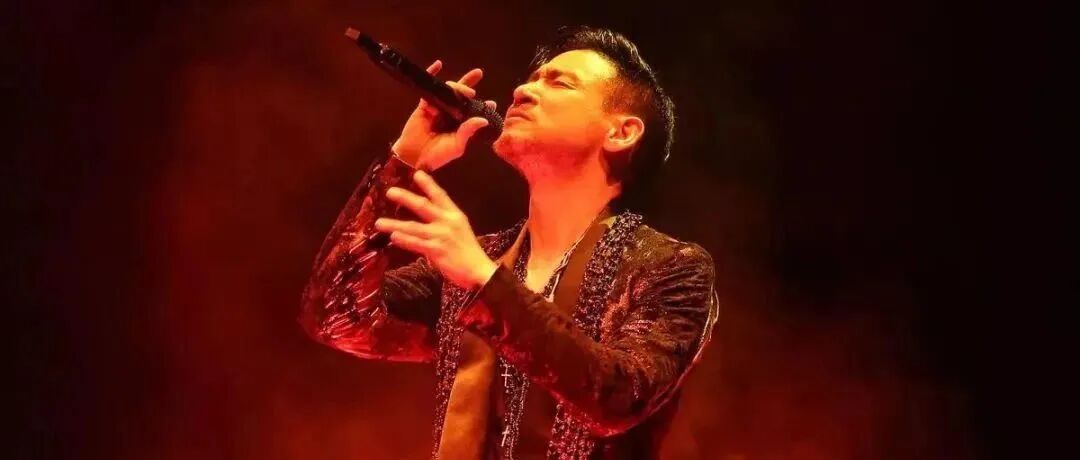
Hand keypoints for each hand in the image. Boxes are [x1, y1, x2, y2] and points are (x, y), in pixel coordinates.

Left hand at [374, 170, 498, 289]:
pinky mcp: (436, 250)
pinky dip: (404, 240)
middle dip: (406, 198)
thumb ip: (443, 221)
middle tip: (390, 192)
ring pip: (413, 227)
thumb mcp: (459, 229)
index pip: (440, 196)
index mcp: (454, 215)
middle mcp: (447, 222)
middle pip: (424, 206)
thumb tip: (423, 218)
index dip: (428, 184)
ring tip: (379, 223)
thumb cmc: (467, 251)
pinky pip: (416, 244)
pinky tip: (393, 237)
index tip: (416, 174)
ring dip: (394, 224)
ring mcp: (441, 236)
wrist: (478, 270)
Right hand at [391, 60, 497, 170]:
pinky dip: (432, 74)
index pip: (475, 112)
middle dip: (469, 84)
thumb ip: (468, 132)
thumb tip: (483, 120)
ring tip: (460, 87)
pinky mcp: (424, 105)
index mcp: (461, 125)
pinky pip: (428, 88)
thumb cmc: (437, 155)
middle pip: (462, 95)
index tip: (492, 103)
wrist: (414, 157)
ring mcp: (438, 108)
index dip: (484, 106)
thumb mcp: (457, 146)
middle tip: (477, 78)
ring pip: (448, 91)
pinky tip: (438, 64)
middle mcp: (451, 115)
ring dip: (456, 85)